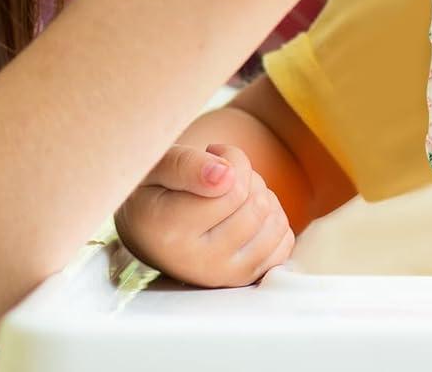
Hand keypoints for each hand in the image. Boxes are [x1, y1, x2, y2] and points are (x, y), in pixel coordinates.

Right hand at [114, 143, 293, 287]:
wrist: (147, 230)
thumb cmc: (154, 190)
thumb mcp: (157, 165)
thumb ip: (188, 165)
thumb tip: (226, 176)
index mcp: (170, 232)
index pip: (233, 186)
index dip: (233, 158)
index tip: (212, 152)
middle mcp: (197, 262)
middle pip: (257, 205)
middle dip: (248, 177)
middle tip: (222, 174)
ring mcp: (223, 275)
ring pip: (273, 223)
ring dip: (261, 197)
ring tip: (232, 193)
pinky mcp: (243, 279)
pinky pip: (283, 244)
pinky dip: (273, 221)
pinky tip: (247, 214)